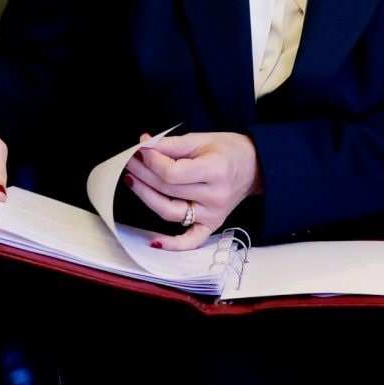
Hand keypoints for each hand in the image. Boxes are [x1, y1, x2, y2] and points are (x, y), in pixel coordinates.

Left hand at [123, 132, 261, 250]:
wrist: (255, 166)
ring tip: (132, 180)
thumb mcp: (202, 139)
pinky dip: (172, 245)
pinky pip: (191, 240)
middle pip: (167, 190)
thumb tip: (144, 145)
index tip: (139, 150)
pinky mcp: (212, 225)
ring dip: (146, 197)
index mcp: (215, 170)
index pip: (172, 173)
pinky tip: (154, 242)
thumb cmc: (228, 150)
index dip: (151, 162)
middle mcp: (215, 196)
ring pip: (170, 212)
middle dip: (143, 174)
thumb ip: (172, 144)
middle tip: (128, 161)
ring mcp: (213, 214)